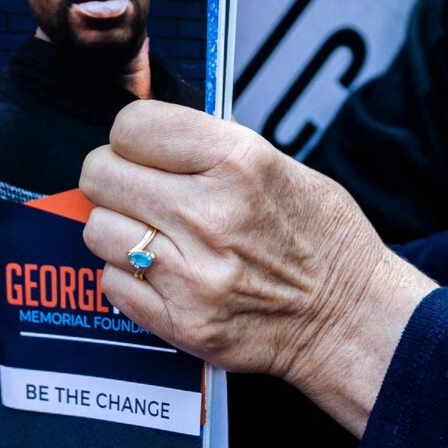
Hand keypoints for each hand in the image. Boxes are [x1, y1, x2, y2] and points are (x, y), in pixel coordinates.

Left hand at [80, 102, 432, 434]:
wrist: (350, 316)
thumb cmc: (321, 238)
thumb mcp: (280, 164)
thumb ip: (211, 144)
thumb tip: (150, 129)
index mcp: (238, 161)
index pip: (131, 126)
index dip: (131, 136)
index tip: (141, 147)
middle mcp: (209, 213)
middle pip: (100, 174)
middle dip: (113, 177)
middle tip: (137, 188)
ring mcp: (191, 272)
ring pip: (97, 229)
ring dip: (119, 228)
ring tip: (155, 233)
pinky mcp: (180, 321)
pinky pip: (112, 282)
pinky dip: (130, 276)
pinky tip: (165, 272)